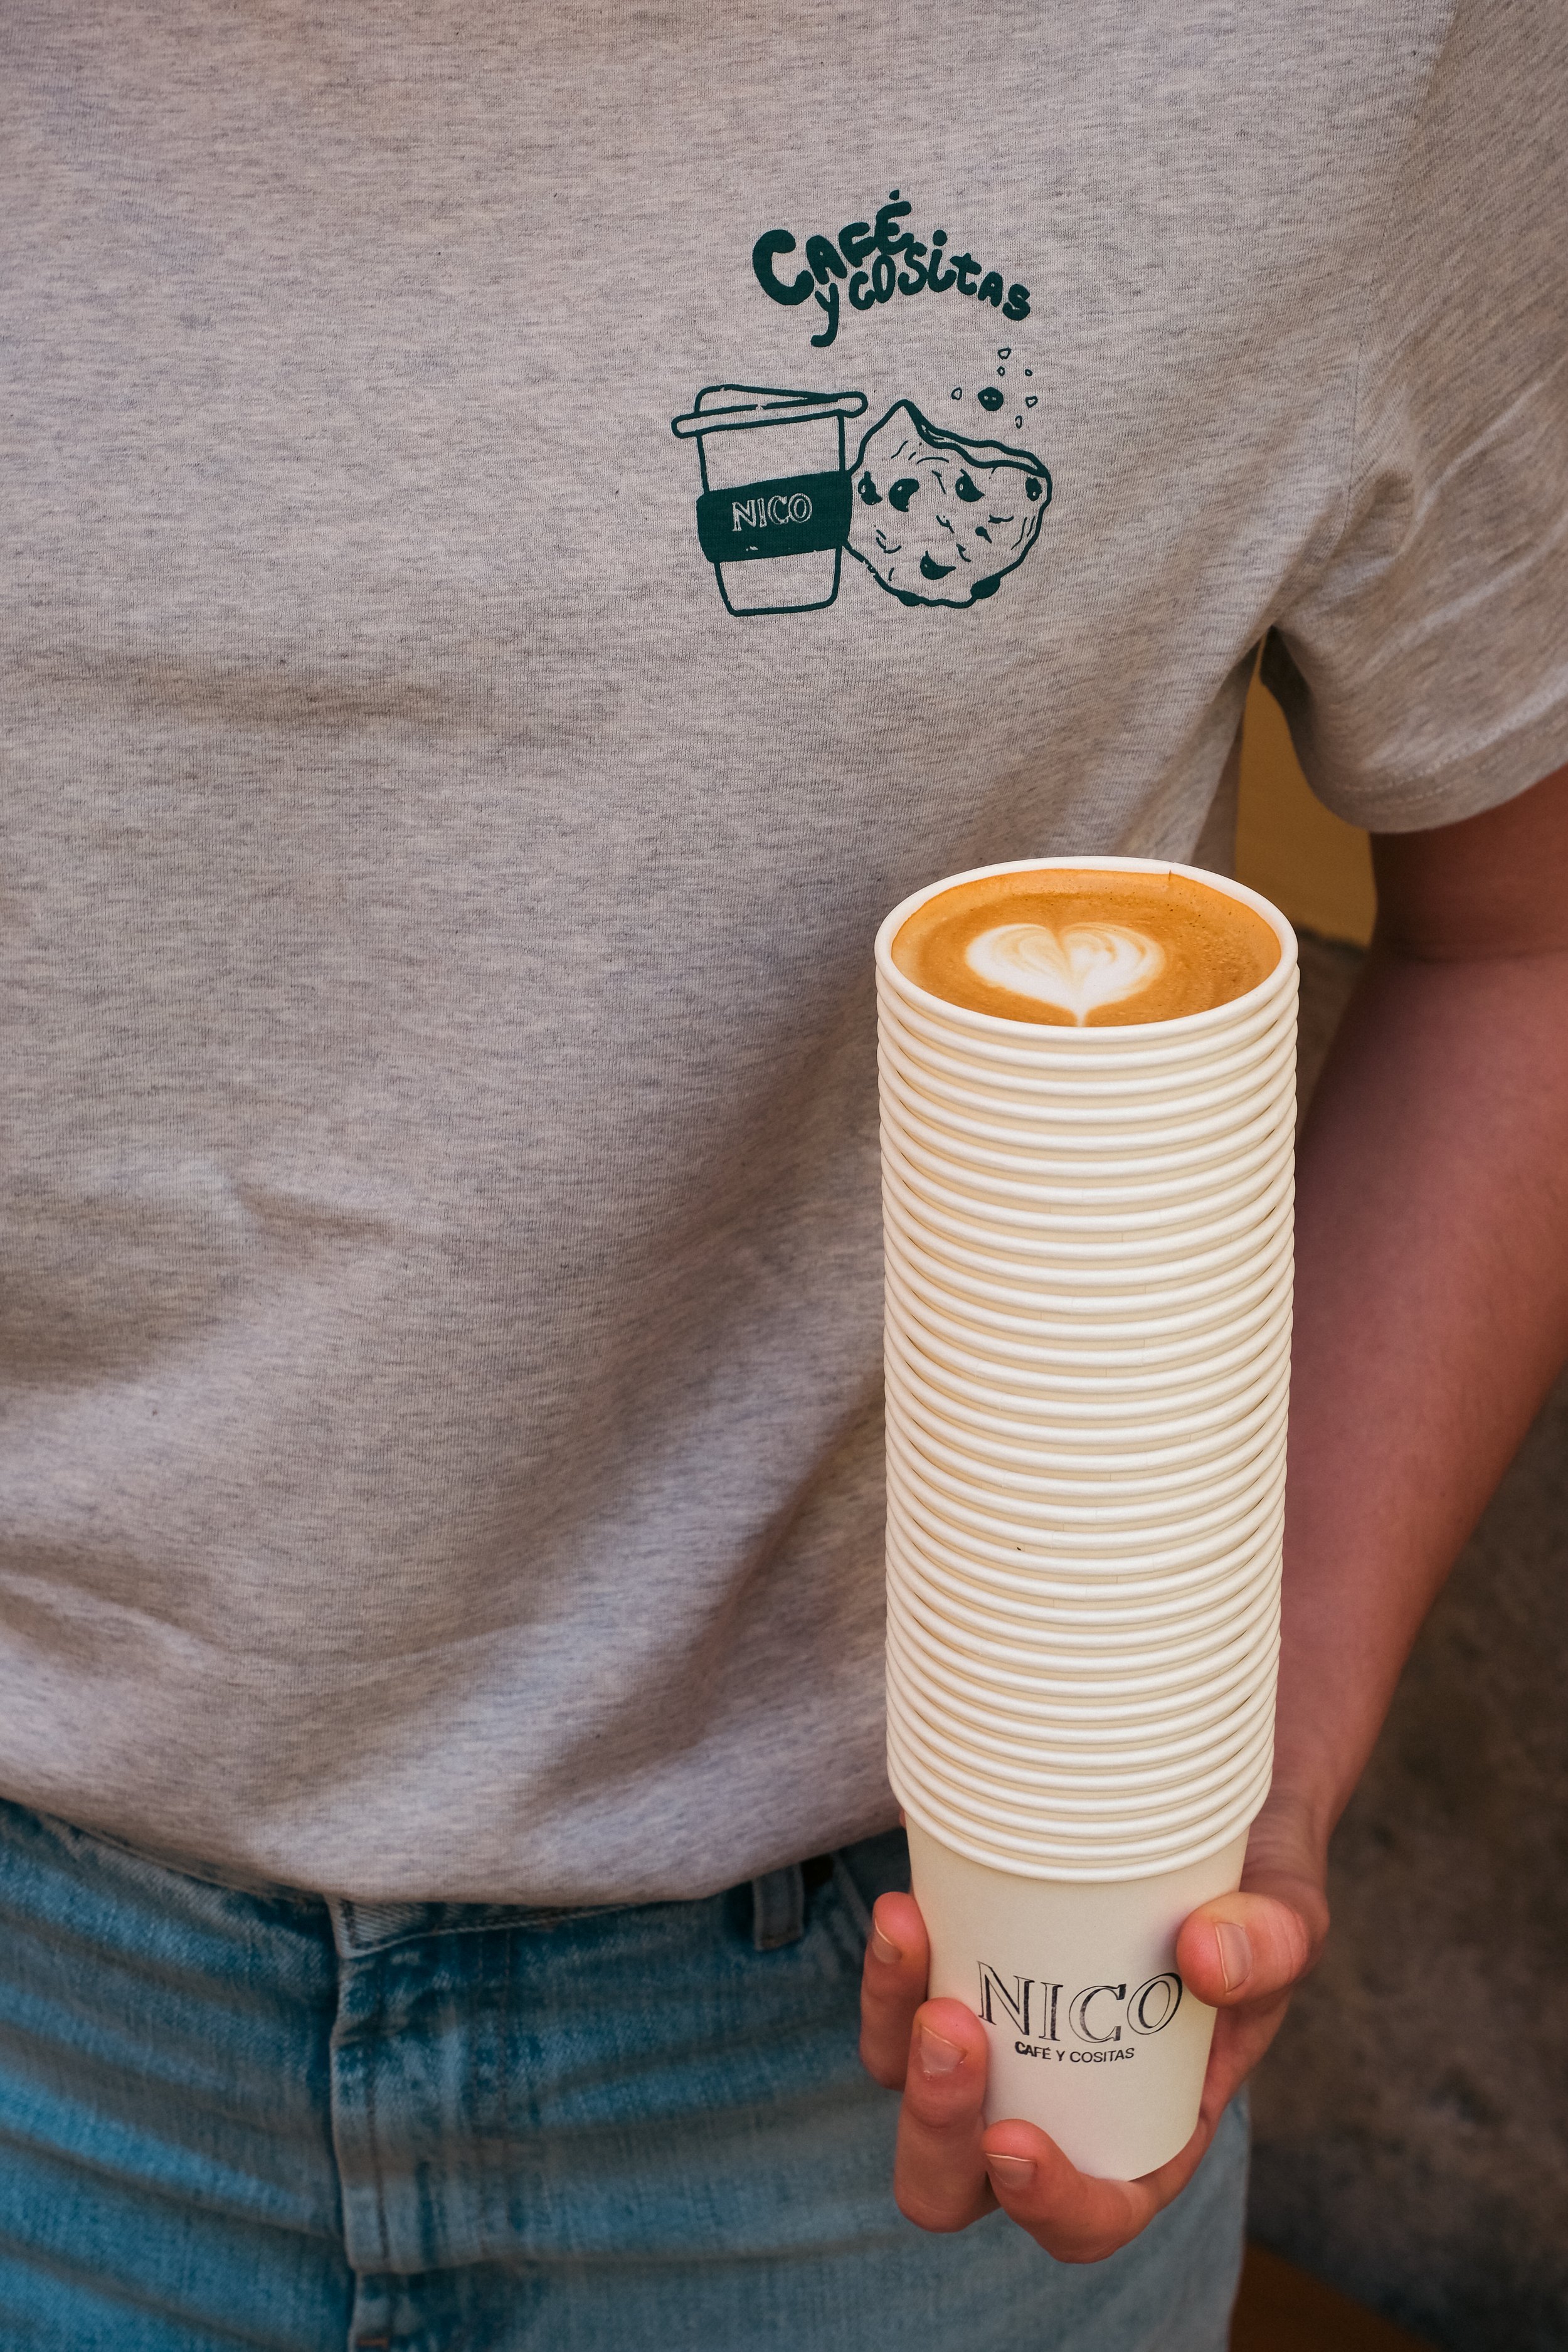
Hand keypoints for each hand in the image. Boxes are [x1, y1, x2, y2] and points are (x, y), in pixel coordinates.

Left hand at [858, 1798, 1327, 2261]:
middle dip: (938, 2127)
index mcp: (1147, 2131)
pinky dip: (889, 1970)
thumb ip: (1269, 1942)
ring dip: (895, 2032)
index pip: (1095, 2215)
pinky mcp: (960, 1975)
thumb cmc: (1252, 1887)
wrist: (1200, 1794)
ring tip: (910, 1935)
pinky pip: (897, 2006)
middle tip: (952, 2026)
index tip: (1012, 2142)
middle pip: (964, 2181)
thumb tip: (1208, 1955)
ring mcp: (999, 2044)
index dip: (1048, 2204)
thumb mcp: (1288, 1914)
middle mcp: (1060, 2104)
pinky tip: (903, 1909)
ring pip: (909, 2087)